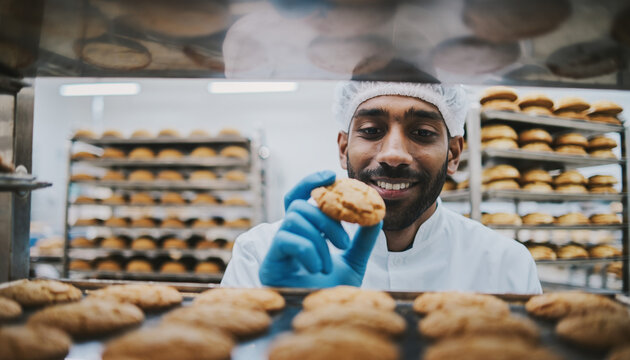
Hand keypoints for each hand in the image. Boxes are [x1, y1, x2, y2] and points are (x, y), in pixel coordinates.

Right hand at [259, 170, 382, 287]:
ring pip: (294, 219)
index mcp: (304, 232)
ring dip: (319, 238)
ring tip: (330, 263)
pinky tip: (317, 268)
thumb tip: (376, 212)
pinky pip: (286, 240)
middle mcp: (288, 236)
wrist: (322, 321)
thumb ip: (363, 238)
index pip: (302, 197)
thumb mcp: (354, 261)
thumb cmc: (331, 291)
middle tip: (345, 240)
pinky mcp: (269, 264)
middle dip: (325, 217)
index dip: (312, 181)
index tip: (333, 174)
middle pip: (300, 206)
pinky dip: (308, 250)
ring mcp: (277, 250)